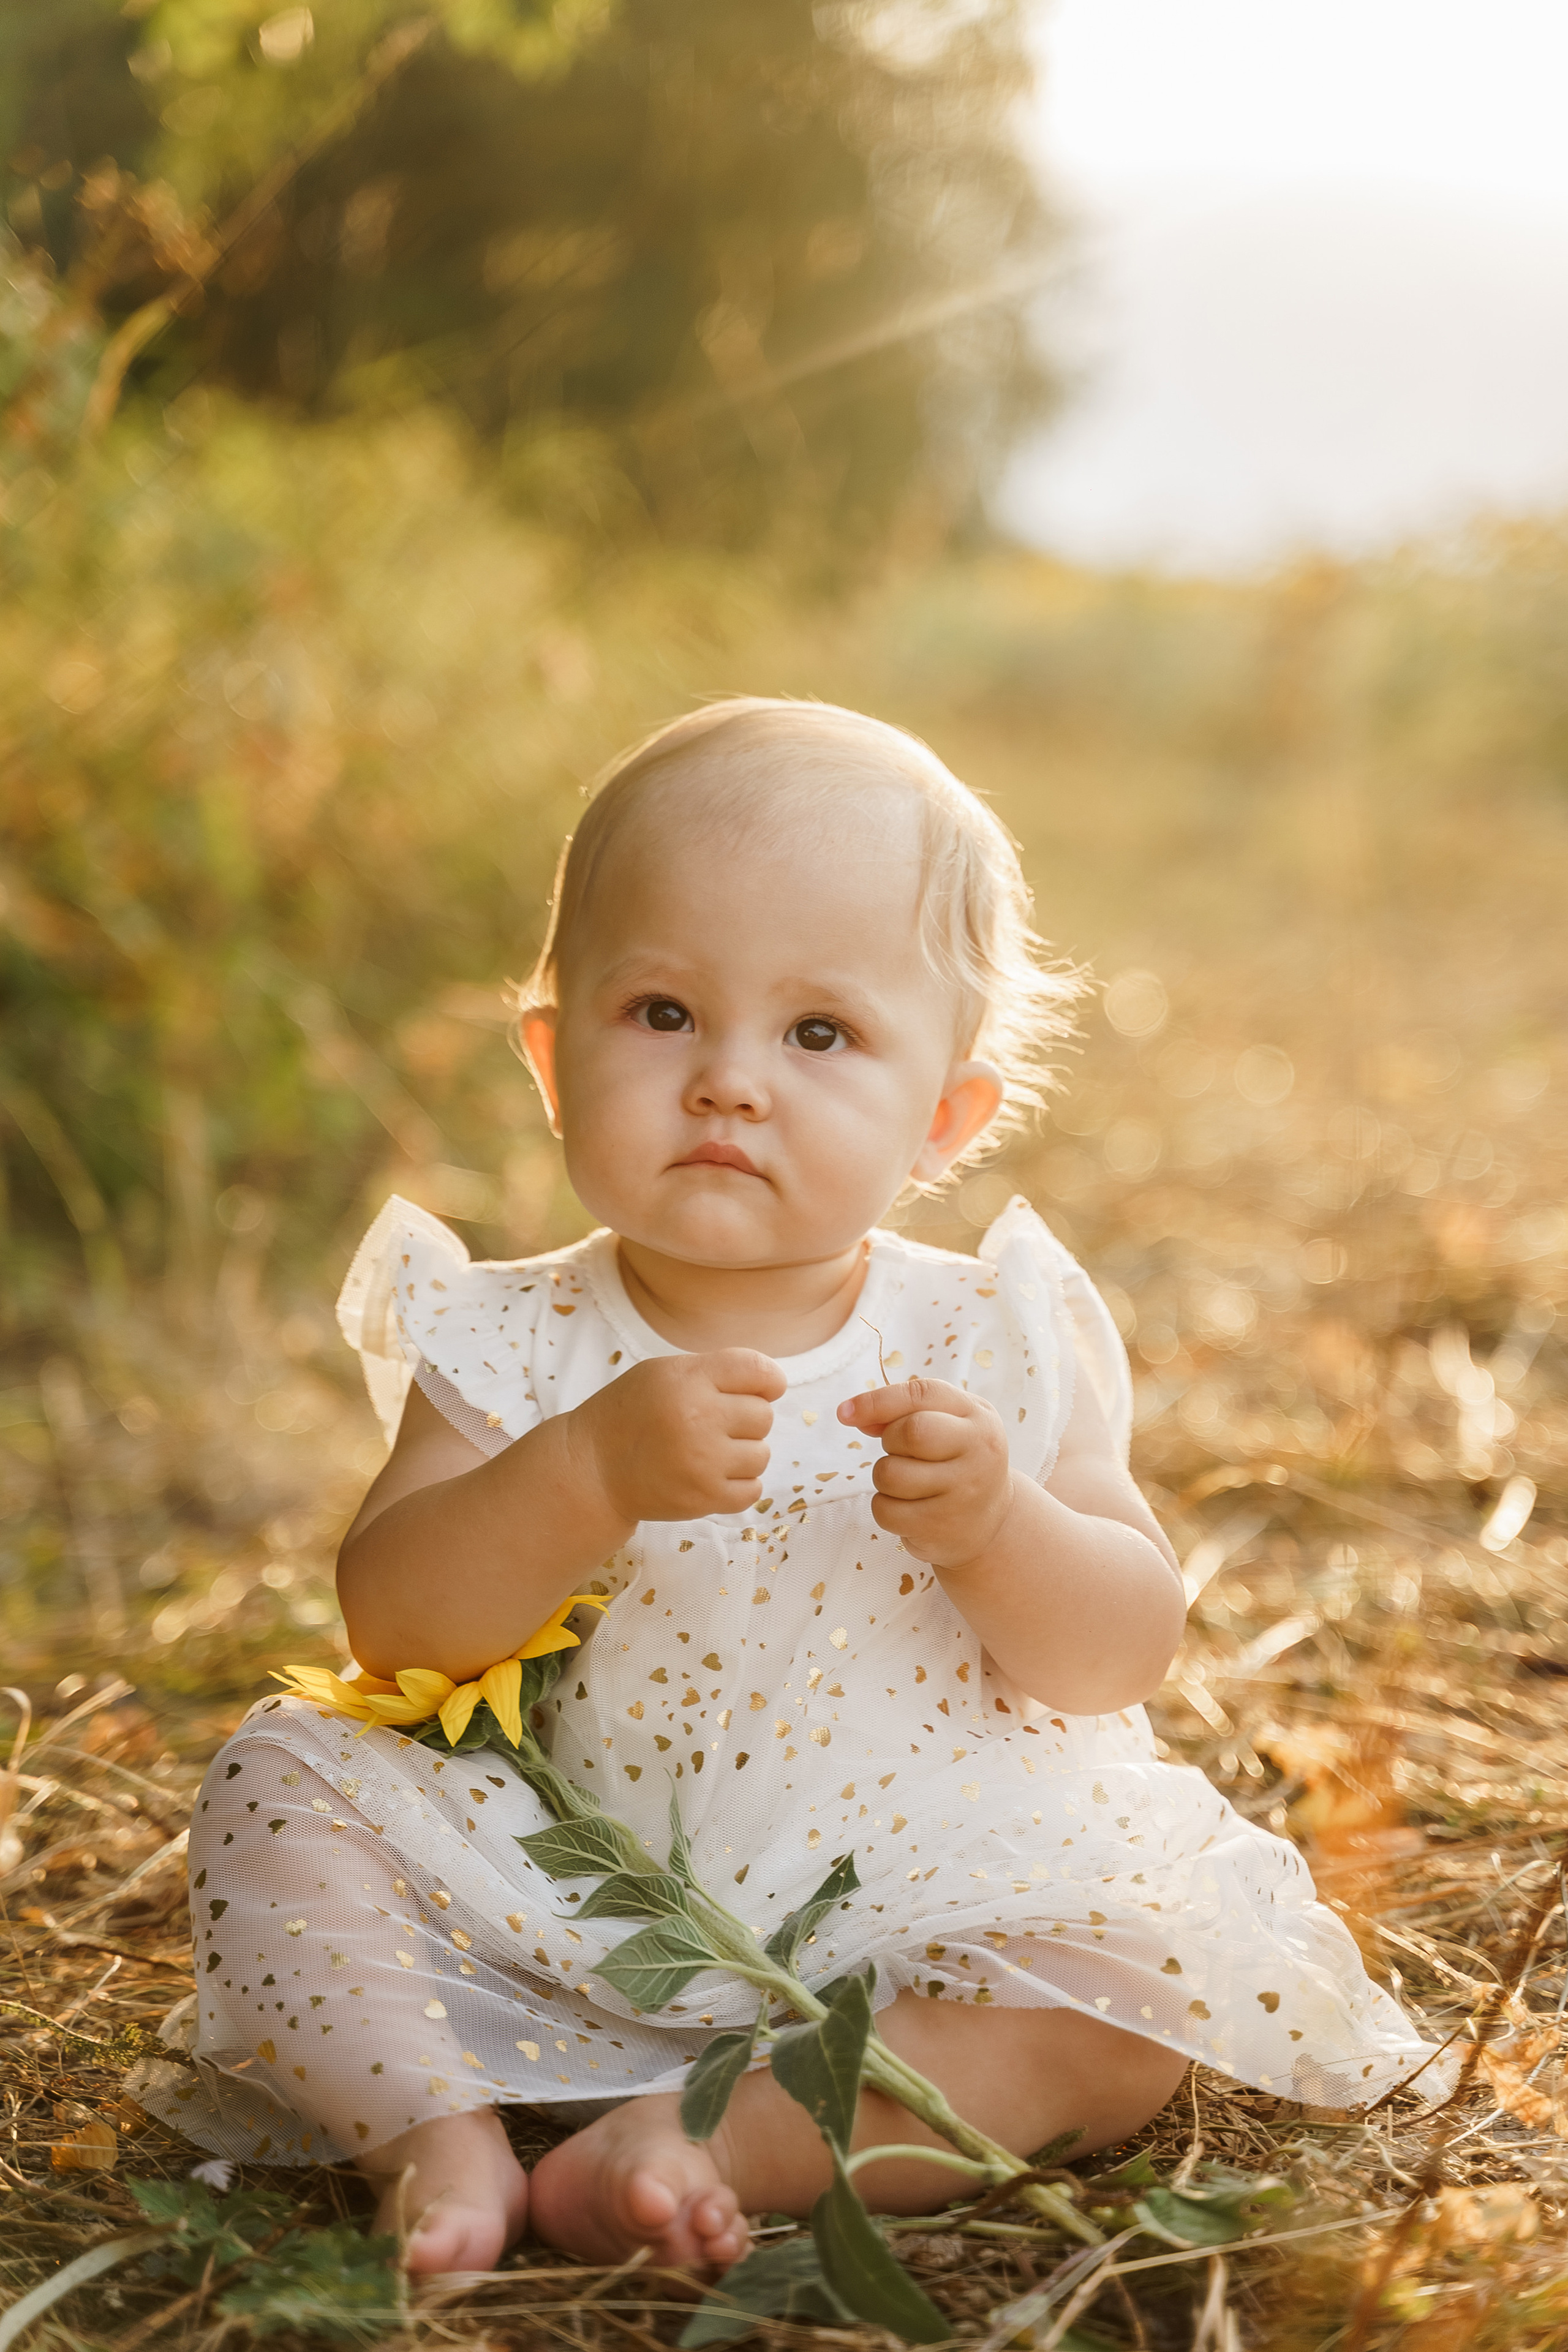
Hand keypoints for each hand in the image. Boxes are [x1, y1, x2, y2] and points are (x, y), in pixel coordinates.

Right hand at [575, 1350, 784, 1524]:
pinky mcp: (704, 1498)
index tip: (763, 1389)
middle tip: (713, 1425)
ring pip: (761, 1455)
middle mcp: (699, 1418)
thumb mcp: (665, 1372)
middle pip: (763, 1415)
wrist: (594, 1468)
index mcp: (689, 1379)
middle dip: (745, 1420)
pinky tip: (711, 1475)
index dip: (768, 1380)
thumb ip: (716, 1371)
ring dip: (742, 1454)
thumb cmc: (633, 1413)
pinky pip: (753, 1490)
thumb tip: (773, 1385)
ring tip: (708, 1452)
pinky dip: (738, 1485)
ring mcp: (703, 1462)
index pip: (758, 1370)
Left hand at [836, 1376, 1014, 1569]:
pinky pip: (884, 1510)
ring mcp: (962, 1494)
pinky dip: (886, 1507)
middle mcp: (978, 1453)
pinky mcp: (939, 1528)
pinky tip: (910, 1508)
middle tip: (903, 1452)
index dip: (878, 1400)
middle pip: (909, 1433)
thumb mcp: (948, 1424)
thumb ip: (905, 1411)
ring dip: (885, 1477)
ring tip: (910, 1483)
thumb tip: (853, 1414)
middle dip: (891, 1440)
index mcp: (979, 1418)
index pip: (923, 1394)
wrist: (992, 1523)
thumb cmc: (958, 1462)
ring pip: (889, 1474)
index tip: (844, 1412)